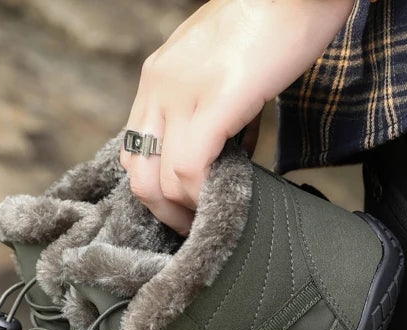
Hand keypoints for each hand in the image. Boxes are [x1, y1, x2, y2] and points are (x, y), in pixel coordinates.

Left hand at [120, 0, 353, 233]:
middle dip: (162, 211)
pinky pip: (190, 169)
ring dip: (183, 212)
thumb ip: (213, 110)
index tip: (182, 209)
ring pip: (158, 180)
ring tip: (210, 219)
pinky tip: (223, 201)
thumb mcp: (224, 70)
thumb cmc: (273, 25)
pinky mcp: (214, 102)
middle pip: (136, 174)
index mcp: (156, 79)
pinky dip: (202, 197)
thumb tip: (227, 155)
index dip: (154, 190)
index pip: (133, 151)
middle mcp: (158, 86)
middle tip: (193, 226)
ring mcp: (180, 93)